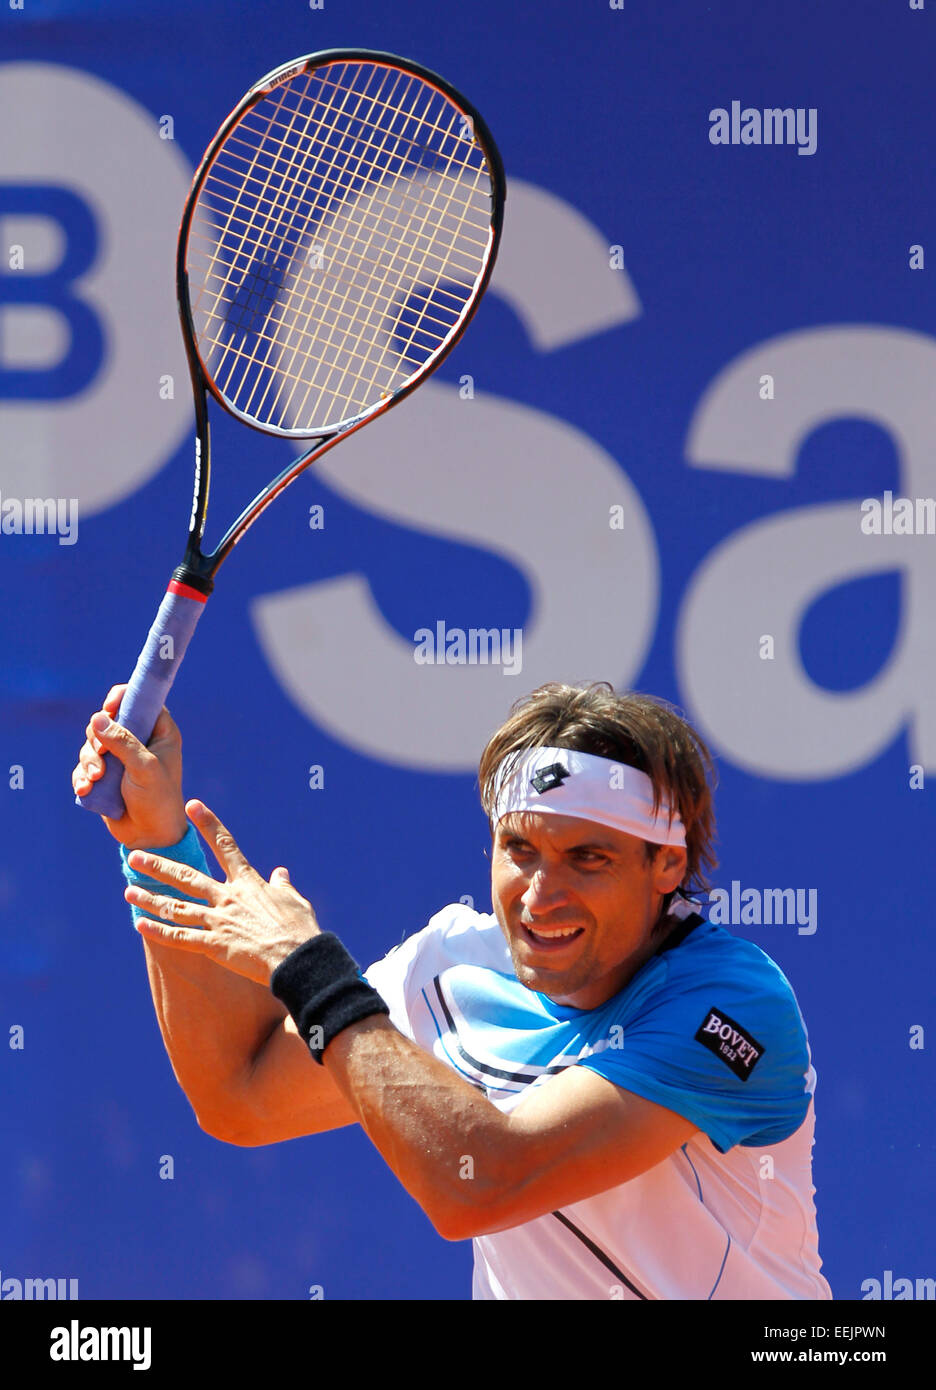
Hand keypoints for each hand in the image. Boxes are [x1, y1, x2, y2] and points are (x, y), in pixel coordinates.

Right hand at [72, 684, 187, 848]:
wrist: (149, 836)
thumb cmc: (157, 800)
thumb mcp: (144, 767)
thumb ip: (123, 741)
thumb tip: (98, 717)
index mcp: (159, 732)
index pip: (139, 700)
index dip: (121, 698)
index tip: (108, 708)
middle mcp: (140, 740)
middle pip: (108, 720)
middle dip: (97, 738)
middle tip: (100, 755)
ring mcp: (121, 757)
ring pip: (92, 743)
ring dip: (88, 760)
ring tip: (94, 779)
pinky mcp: (105, 774)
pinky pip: (84, 765)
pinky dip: (82, 775)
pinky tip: (85, 789)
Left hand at [124, 800, 320, 984]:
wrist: (299, 959)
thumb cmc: (301, 930)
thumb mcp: (294, 901)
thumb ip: (282, 885)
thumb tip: (280, 872)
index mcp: (248, 883)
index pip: (225, 846)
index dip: (209, 823)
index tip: (193, 805)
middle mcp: (228, 898)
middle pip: (187, 877)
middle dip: (159, 865)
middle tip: (134, 855)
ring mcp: (219, 921)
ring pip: (176, 906)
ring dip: (150, 898)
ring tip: (129, 890)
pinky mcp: (215, 946)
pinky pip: (180, 937)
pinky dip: (159, 931)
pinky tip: (140, 924)